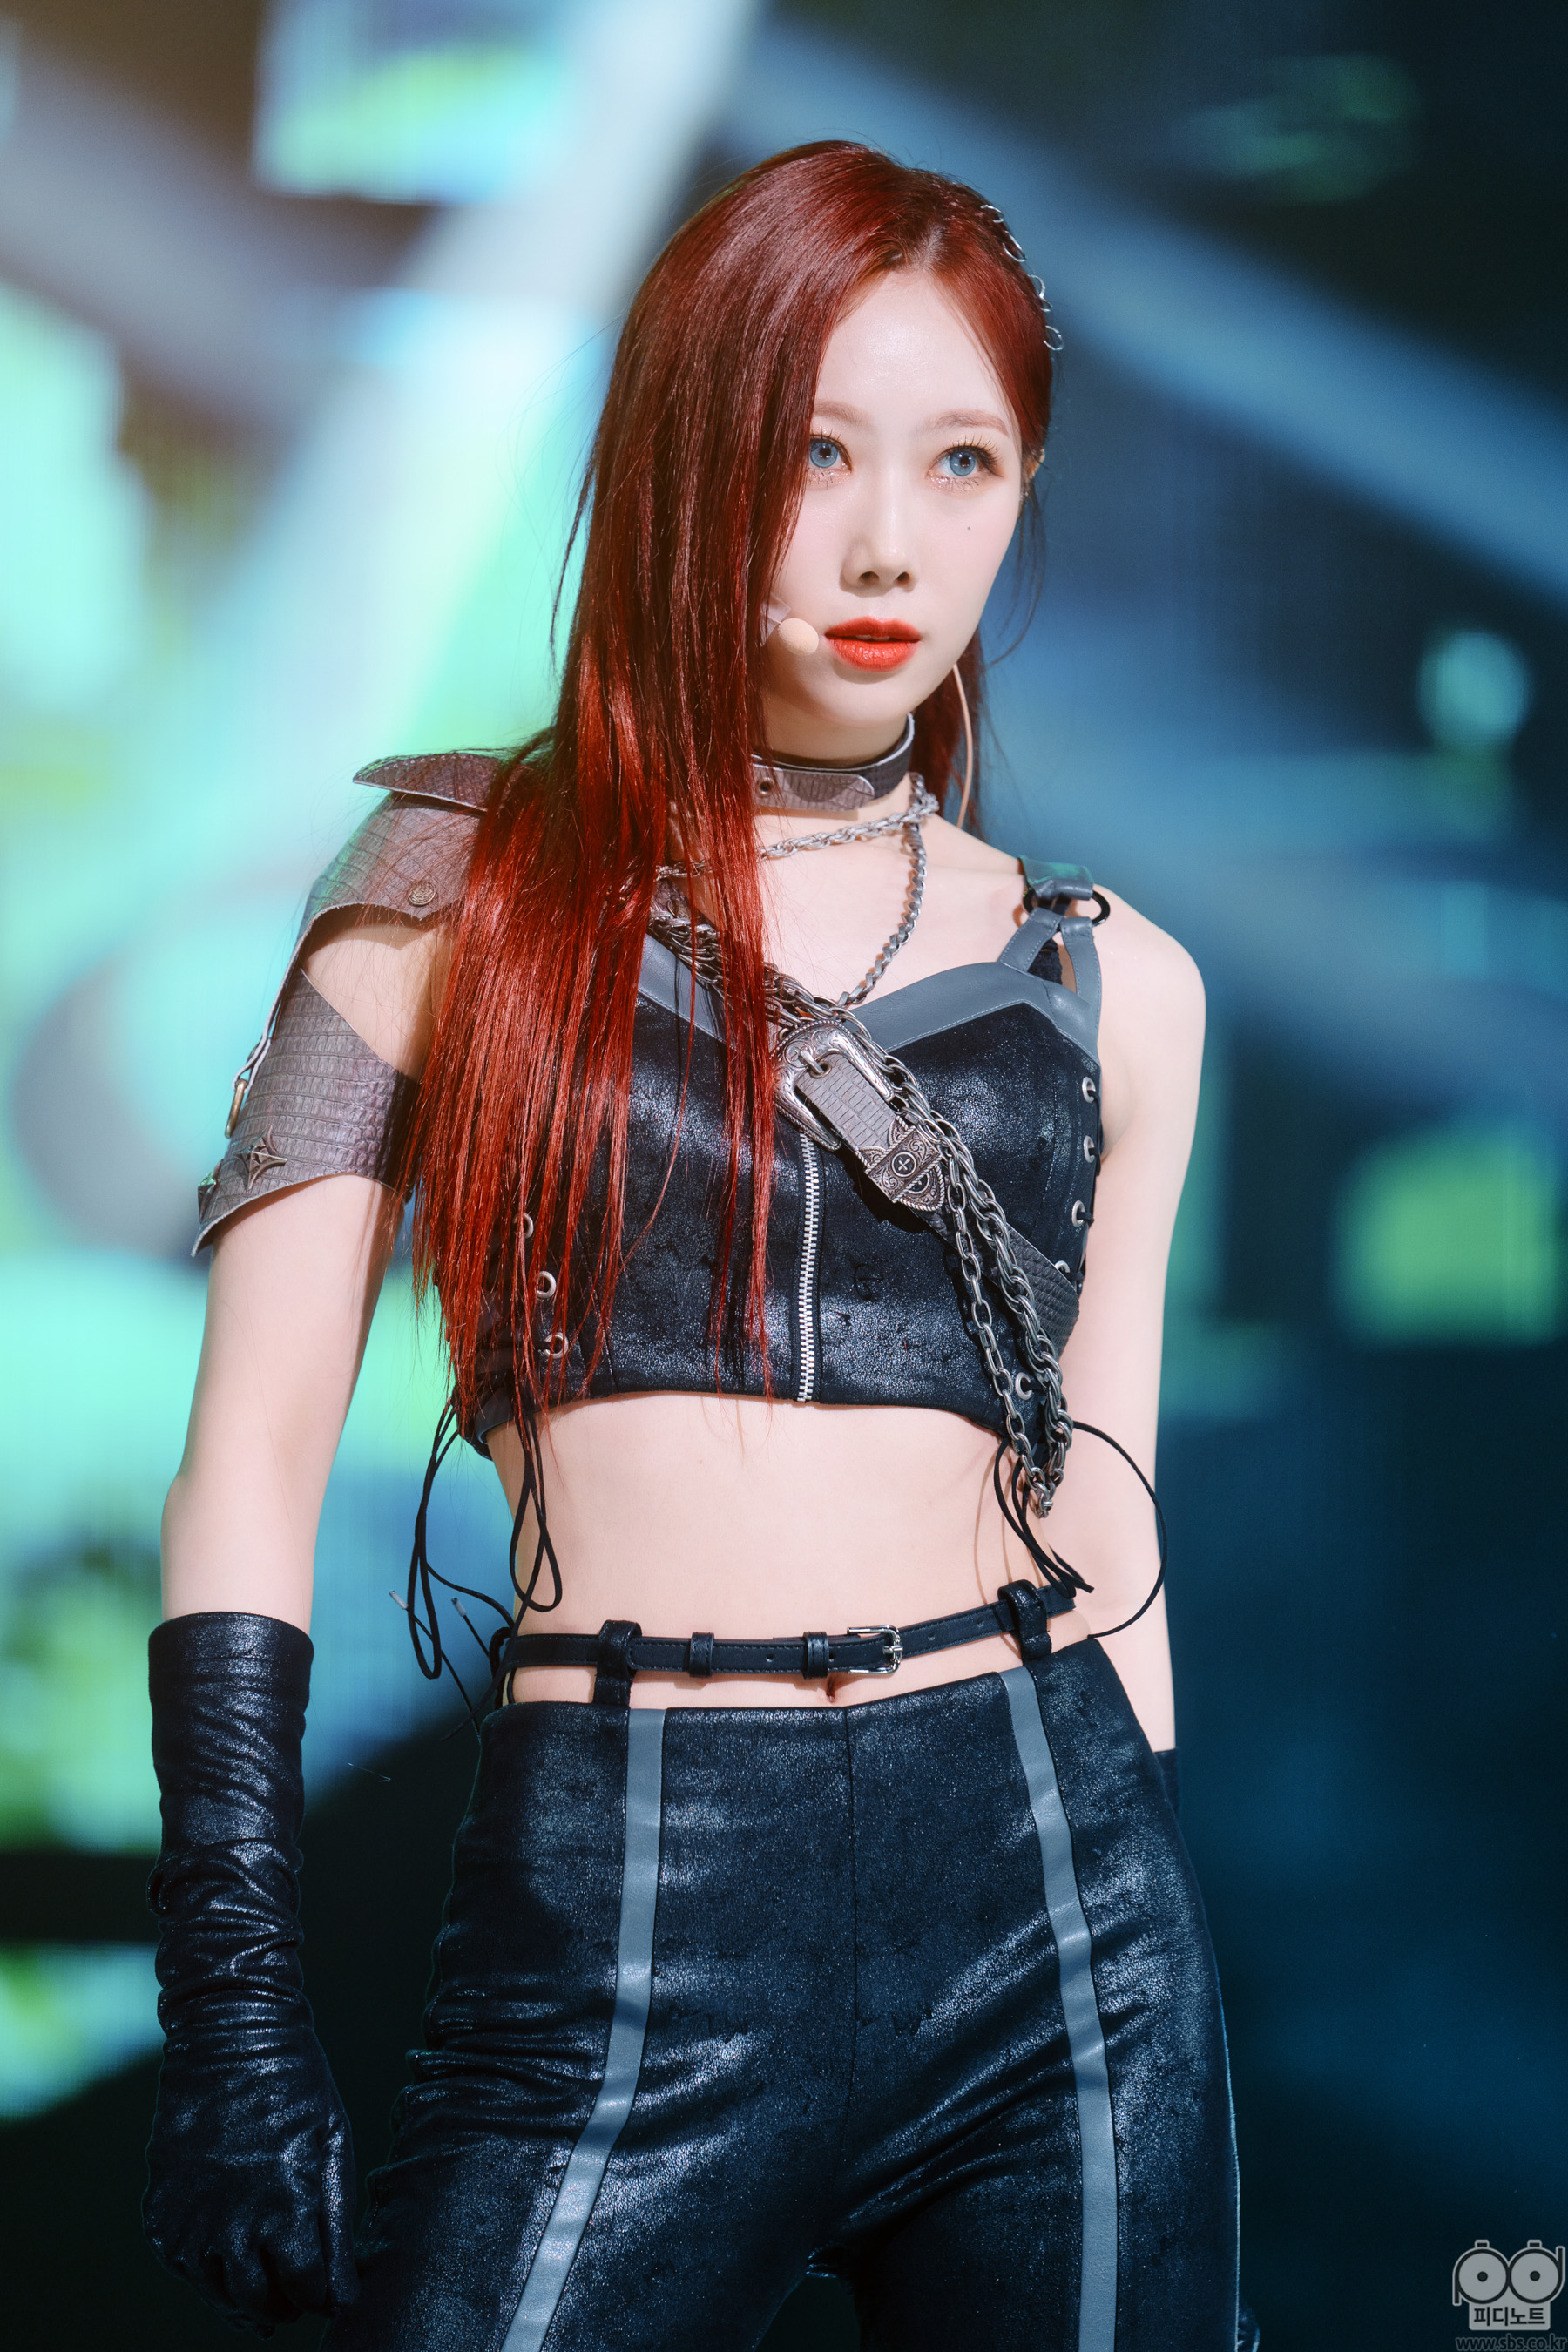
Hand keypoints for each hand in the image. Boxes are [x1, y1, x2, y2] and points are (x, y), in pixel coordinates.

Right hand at [146, 2002, 356, 2333]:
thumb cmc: (295, 2083)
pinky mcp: (161, 2213)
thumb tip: (344, 2295)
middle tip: (293, 2299)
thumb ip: (338, 2225)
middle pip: (259, 2301)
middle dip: (281, 2305)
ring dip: (241, 2298)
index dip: (318, 2294)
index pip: (305, 2289)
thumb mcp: (332, 2143)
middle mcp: (233, 2225)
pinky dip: (205, 2270)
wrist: (228, 2034)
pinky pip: (183, 2265)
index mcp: (287, 2207)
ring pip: (218, 2292)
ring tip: (262, 2291)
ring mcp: (190, 2221)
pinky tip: (225, 2256)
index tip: (324, 2287)